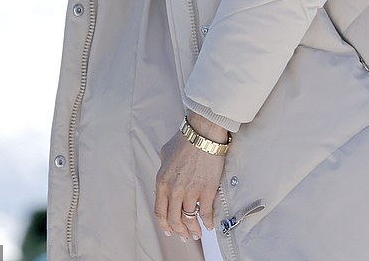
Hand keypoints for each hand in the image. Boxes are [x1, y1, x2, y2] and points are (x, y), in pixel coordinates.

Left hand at [154, 115, 227, 241]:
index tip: (169, 230)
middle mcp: (174, 190)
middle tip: (184, 236)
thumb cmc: (185, 139)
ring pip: (189, 219)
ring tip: (196, 233)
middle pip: (174, 220)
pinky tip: (209, 226)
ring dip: (193, 229)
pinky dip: (207, 223)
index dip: (164, 225)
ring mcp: (191, 192)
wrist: (202, 132)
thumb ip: (163, 169)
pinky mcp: (206, 191)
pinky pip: (206, 214)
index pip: (160, 212)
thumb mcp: (165, 153)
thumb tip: (166, 178)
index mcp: (162, 182)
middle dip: (179, 231)